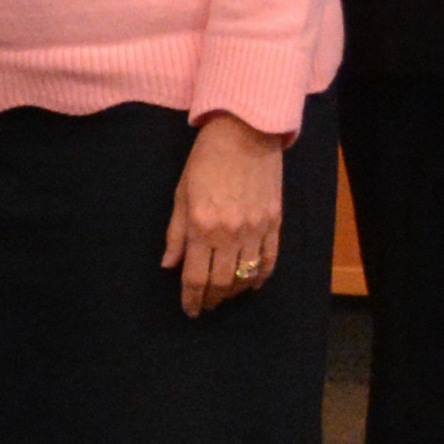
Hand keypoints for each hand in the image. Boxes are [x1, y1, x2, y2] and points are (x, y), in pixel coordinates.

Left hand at [163, 110, 290, 314]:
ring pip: (246, 276)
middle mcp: (229, 233)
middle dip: (211, 299)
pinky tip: (253, 284)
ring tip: (225, 297)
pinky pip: (269, 260)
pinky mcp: (274, 222)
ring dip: (234, 292)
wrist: (245, 133)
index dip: (190, 298)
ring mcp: (255, 229)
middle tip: (205, 305)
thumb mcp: (181, 194)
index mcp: (201, 226)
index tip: (189, 310)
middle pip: (221, 282)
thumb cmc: (206, 160)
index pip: (195, 276)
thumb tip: (169, 265)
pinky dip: (261, 277)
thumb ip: (176, 233)